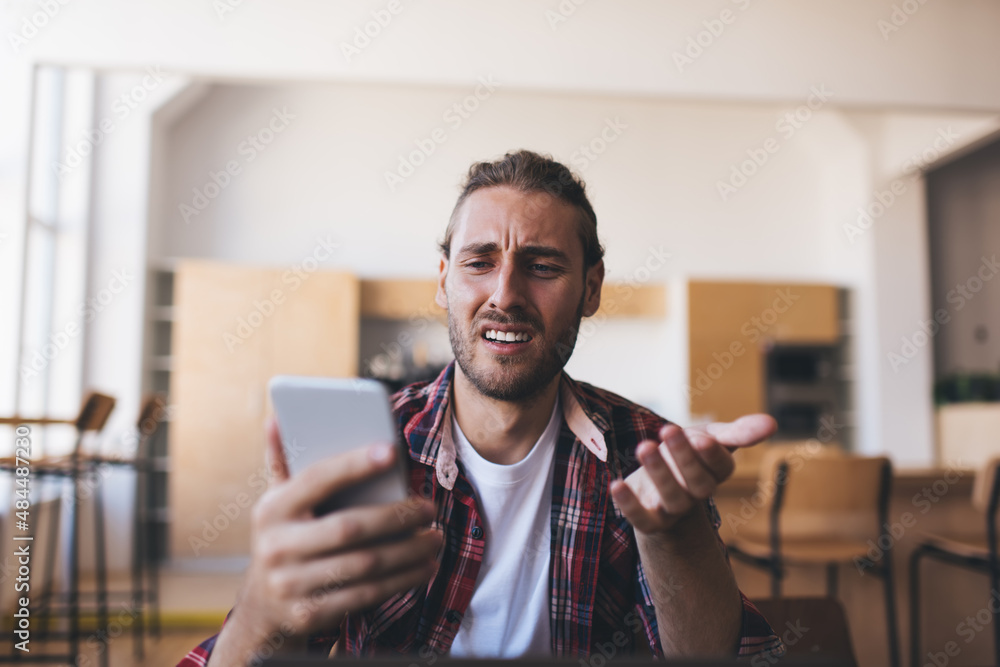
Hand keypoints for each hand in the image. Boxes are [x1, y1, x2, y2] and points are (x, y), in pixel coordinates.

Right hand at [211, 418, 441, 664]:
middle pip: (349, 527)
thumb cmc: (285, 539)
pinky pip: (365, 595)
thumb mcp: (277, 503)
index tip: (391, 451)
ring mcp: (291, 585)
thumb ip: (283, 463)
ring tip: (435, 539)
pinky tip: (423, 568)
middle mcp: (276, 547)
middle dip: (397, 517)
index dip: (354, 464)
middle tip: (429, 508)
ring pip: (364, 565)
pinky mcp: (310, 614)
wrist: (261, 610)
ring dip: (408, 552)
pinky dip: (401, 581)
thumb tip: (277, 419)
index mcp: (271, 510)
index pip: (316, 479)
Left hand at [610, 414, 775, 535]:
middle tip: (670, 429)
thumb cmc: (687, 454)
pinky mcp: (649, 519)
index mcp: (714, 473)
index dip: (712, 454)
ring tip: (644, 446)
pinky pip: (642, 519)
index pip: (720, 467)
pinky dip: (629, 505)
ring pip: (671, 497)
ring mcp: (673, 508)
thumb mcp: (711, 438)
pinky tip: (616, 485)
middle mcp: (696, 494)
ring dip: (659, 473)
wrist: (659, 483)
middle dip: (684, 457)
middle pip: (697, 483)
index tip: (703, 436)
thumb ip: (739, 432)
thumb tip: (772, 423)